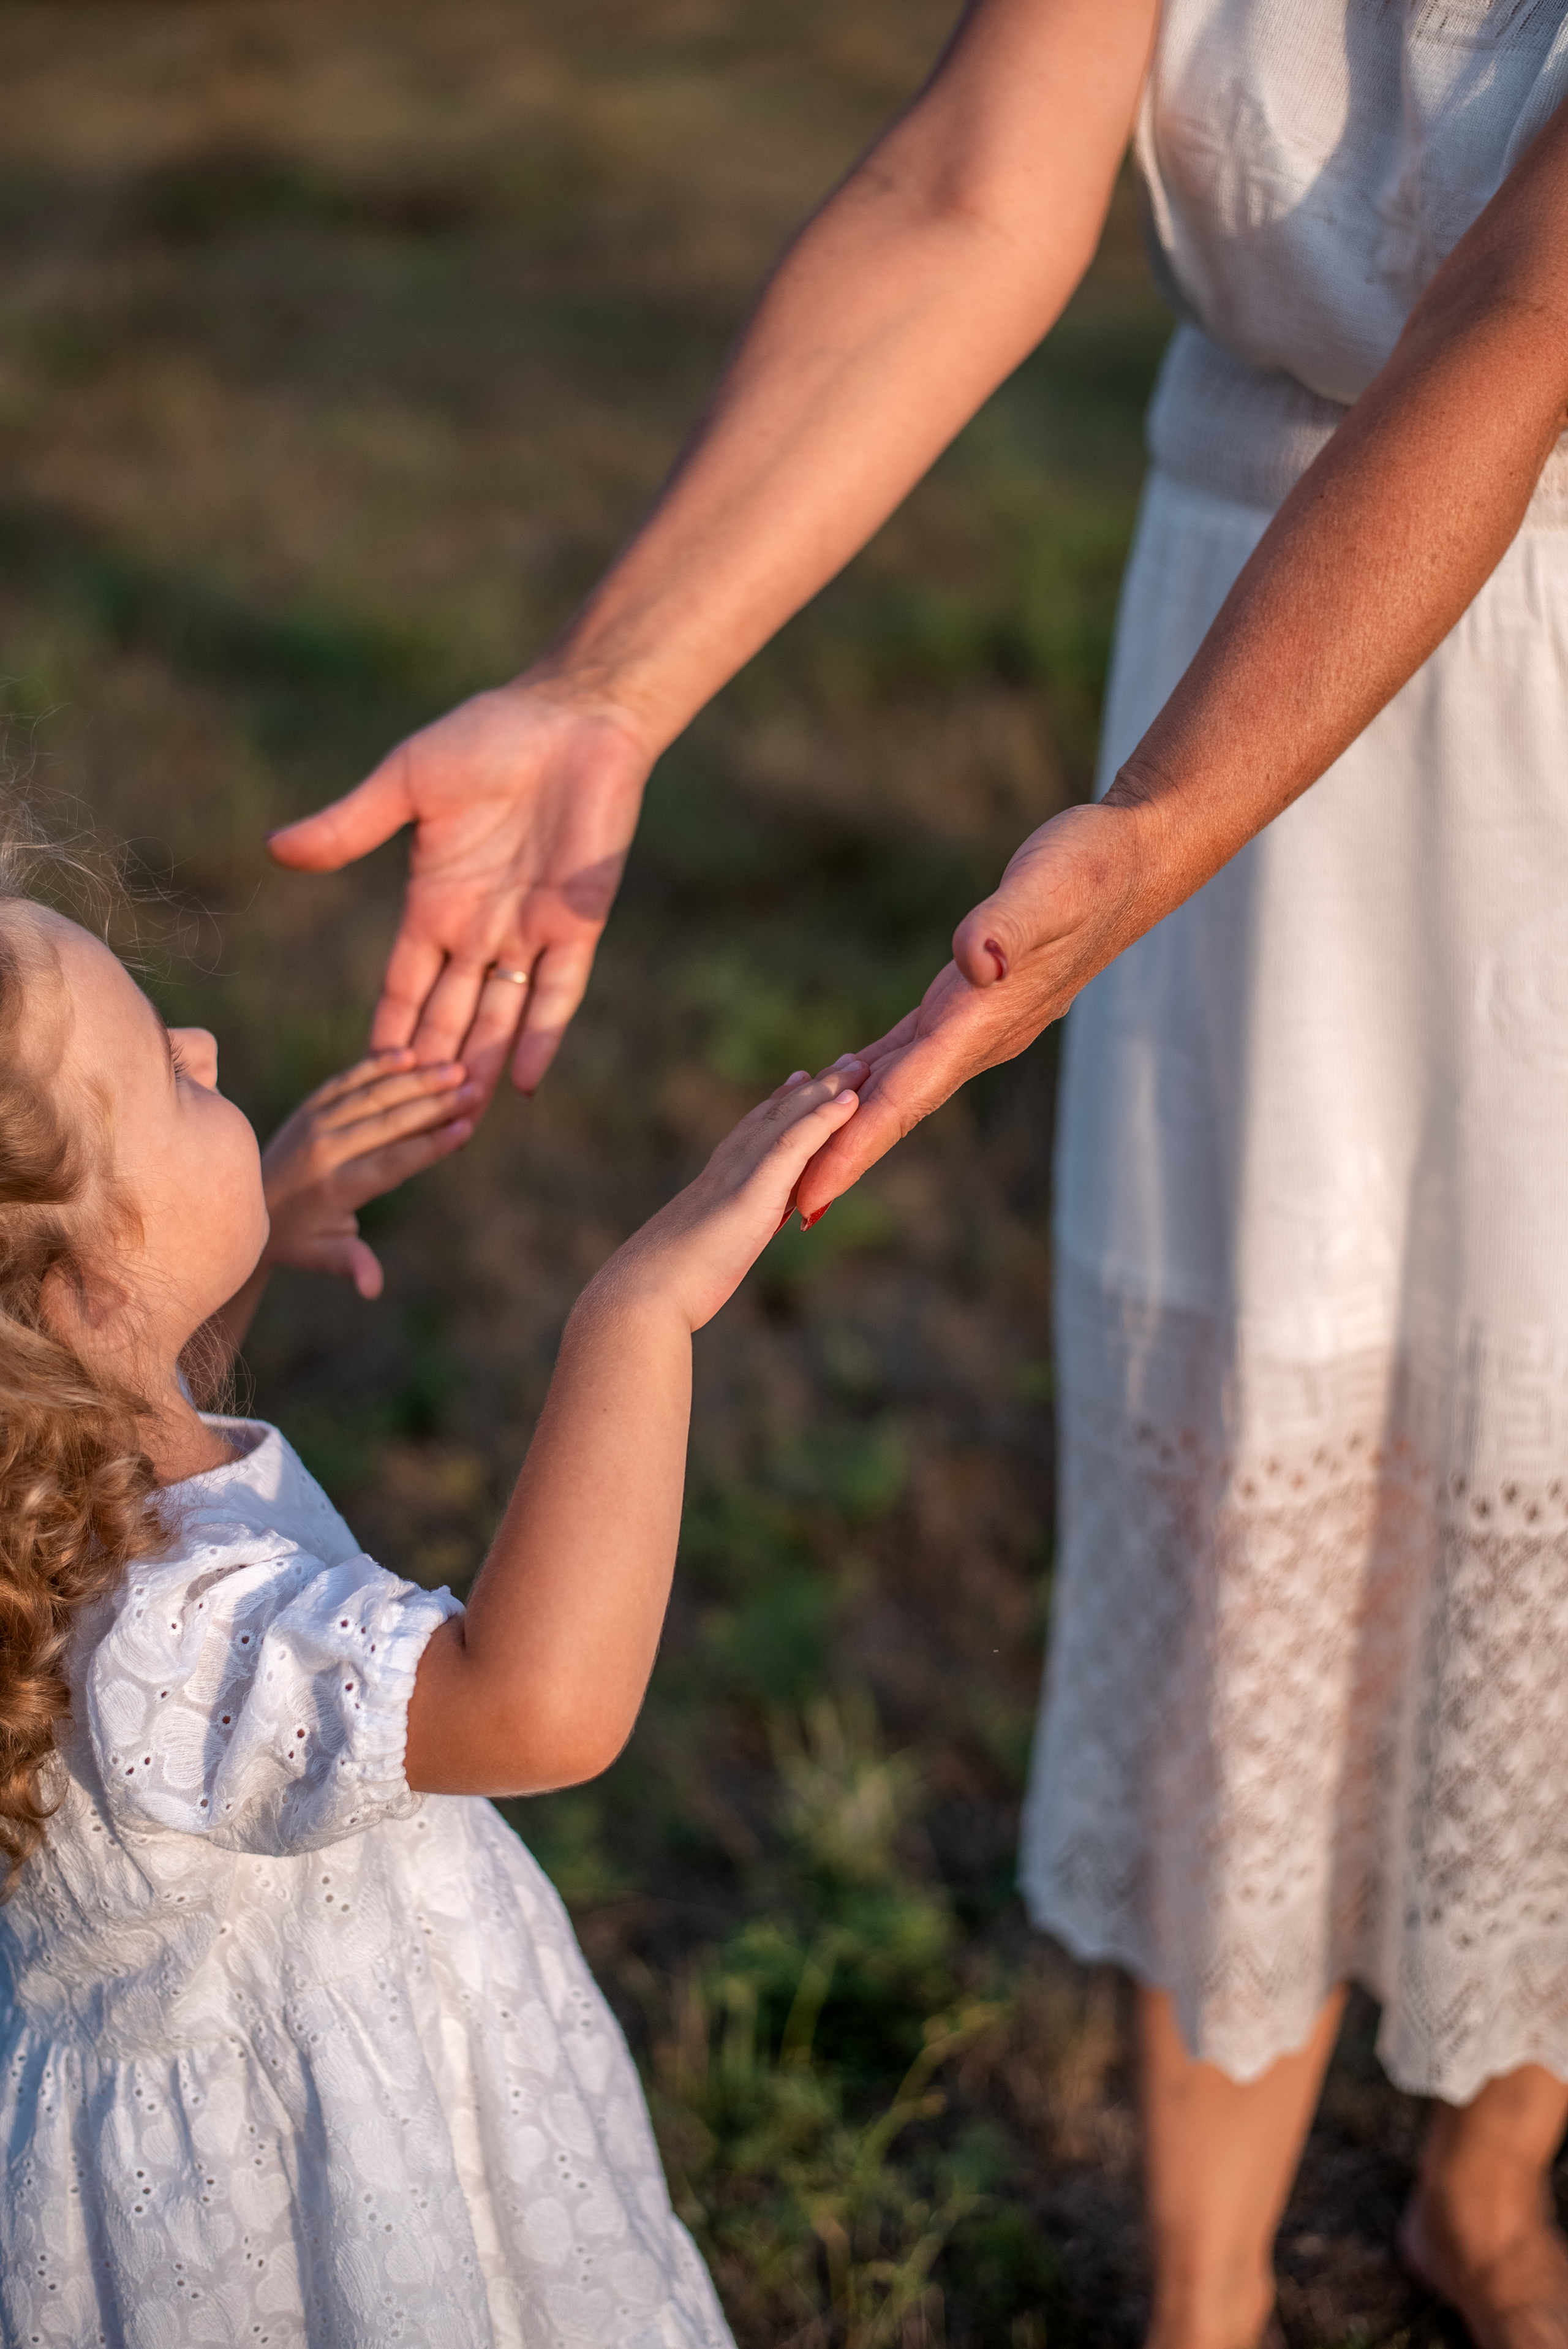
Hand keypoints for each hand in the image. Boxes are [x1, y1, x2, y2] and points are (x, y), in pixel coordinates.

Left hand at [259, 1050, 478, 1298]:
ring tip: (456, 1069)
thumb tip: (372, 1289)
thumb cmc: (297, 1238)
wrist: (243, 1204)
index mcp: (337, 1186)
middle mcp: (326, 1148)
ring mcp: (316, 1122)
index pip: (393, 1162)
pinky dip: (378, 1066)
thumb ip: (353, 1266)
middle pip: (390, 1121)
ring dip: (417, 1079)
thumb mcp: (324, 1256)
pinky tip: (411, 1055)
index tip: (466, 1127)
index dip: (431, 1145)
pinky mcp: (310, 1106)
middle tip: (476, 1089)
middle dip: (436, 1104)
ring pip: (373, 1094)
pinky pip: (348, 1080)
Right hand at [265, 679, 651, 1109]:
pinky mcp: (577, 923)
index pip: (404, 985)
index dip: (388, 1030)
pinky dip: (543, 1035)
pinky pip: (559, 992)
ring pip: (501, 1017)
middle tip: (405, 1129)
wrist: (571, 718)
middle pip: (450, 1016)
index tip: (363, 1083)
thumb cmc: (487, 738)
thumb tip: (277, 850)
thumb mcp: (406, 783)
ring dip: (482, 1068)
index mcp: (433, 904)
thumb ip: (351, 824)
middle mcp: (479, 930)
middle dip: (431, 1069)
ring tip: (460, 1125)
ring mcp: (529, 932)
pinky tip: (526, 1082)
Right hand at [603, 1063, 866, 1331]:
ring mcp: (740, 1174)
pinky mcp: (753, 1190)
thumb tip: (714, 1251)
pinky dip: (823, 1119)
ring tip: (858, 1066)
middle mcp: (727, 1167)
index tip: (802, 1082)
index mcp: (716, 1182)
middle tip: (846, 1062)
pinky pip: (794, 1143)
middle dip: (813, 1088)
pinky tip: (851, 1103)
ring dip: (826, 1090)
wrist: (644, 1293)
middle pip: (776, 1114)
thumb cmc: (665, 1286)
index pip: (753, 1132)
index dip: (781, 1105)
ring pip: (788, 1118)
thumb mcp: (699, 1254)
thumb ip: (714, 1240)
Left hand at [792, 797, 1160, 1218]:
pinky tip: (837, 1087)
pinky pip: (903, 1056)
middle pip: (891, 1113)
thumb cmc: (1092, 870)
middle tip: (781, 1216)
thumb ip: (1008, 927)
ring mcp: (972, 1027)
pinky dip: (867, 1080)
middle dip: (837, 1163)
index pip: (903, 1099)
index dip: (853, 1148)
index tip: (808, 1199)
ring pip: (894, 1091)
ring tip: (796, 1171)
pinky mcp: (967, 1004)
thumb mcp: (1048, 889)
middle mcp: (973, 1039)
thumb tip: (978, 961)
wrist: (1135, 863)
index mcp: (978, 1022)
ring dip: (847, 1132)